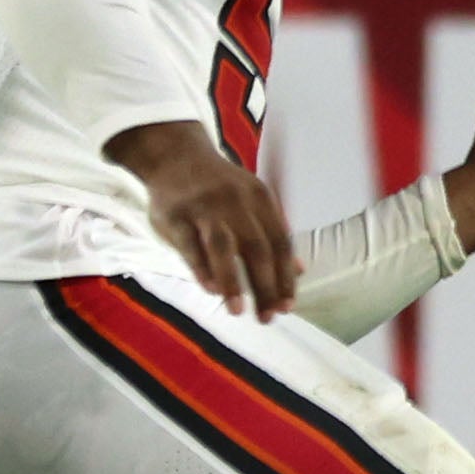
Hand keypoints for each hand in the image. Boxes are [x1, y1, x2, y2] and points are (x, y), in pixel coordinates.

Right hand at [107, 120, 296, 316]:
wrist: (175, 155)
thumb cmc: (220, 188)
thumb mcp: (253, 202)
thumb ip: (273, 234)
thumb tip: (299, 271)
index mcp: (260, 198)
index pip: (280, 242)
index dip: (286, 276)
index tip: (288, 306)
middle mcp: (236, 201)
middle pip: (257, 248)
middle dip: (265, 286)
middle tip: (267, 317)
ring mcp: (204, 207)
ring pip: (223, 247)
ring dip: (233, 281)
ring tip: (238, 311)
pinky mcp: (176, 214)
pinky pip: (190, 245)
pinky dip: (201, 268)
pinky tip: (211, 290)